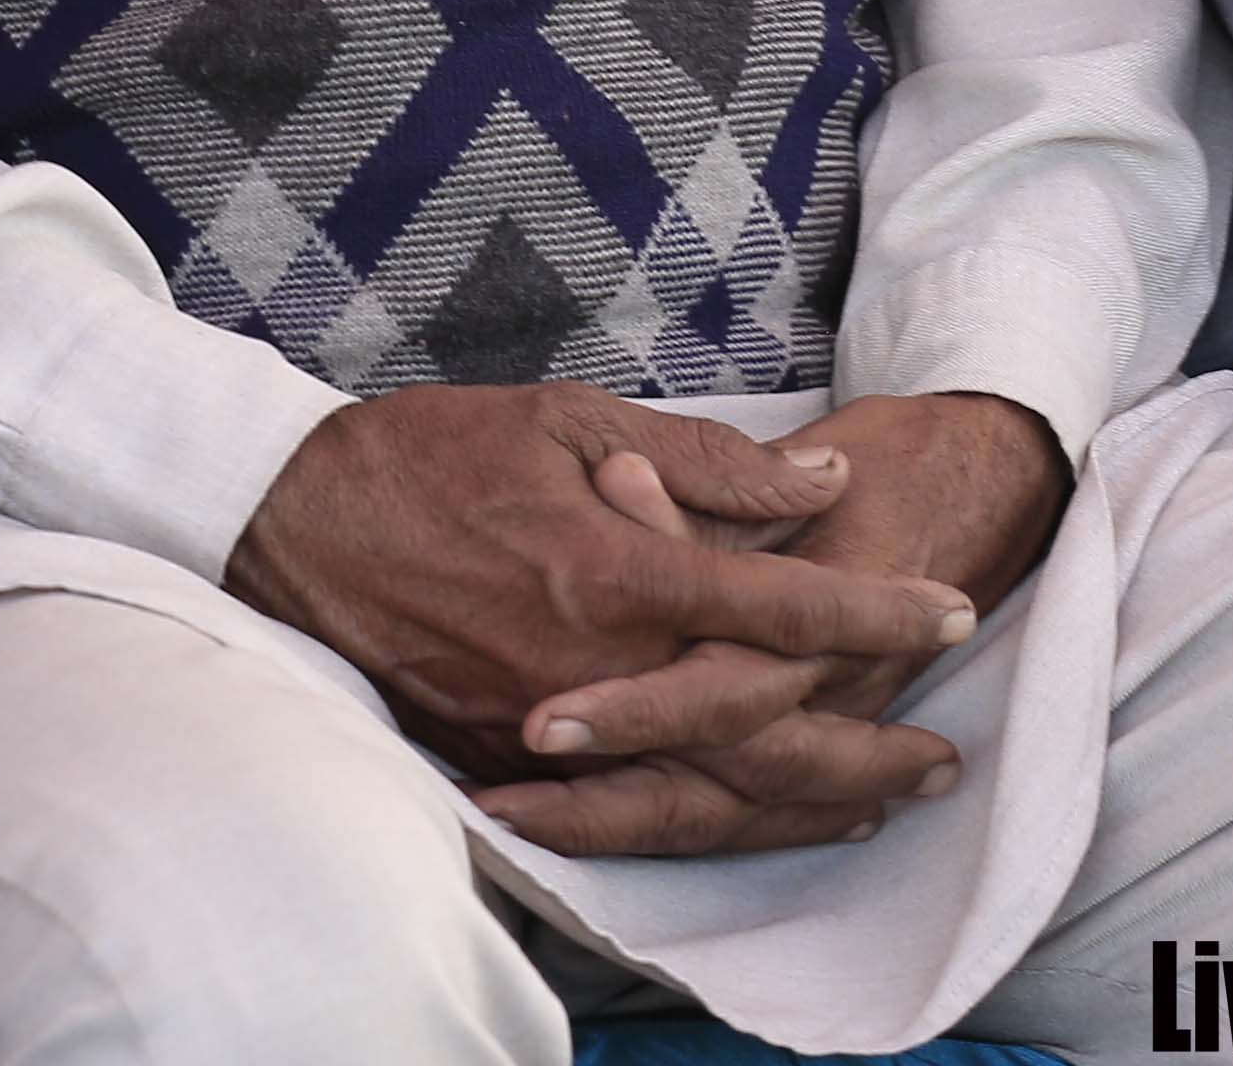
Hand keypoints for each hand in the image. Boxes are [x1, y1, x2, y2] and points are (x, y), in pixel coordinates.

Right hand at [479, 394, 1067, 863]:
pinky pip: (625, 807)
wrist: (285, 520)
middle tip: (943, 757)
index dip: (872, 608)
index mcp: (610, 570)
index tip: (948, 607)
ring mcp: (540, 730)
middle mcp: (587, 669)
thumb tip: (824, 480)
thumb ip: (706, 460)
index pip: (774, 605)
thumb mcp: (568, 418)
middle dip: (863, 747)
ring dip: (800, 801)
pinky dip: (707, 814)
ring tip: (879, 799)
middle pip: (759, 732)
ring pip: (702, 791)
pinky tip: (759, 813)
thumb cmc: (428, 452)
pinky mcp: (499, 764)